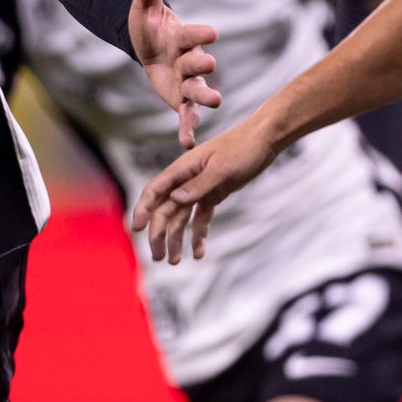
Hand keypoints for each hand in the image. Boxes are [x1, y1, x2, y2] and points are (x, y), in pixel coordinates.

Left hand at [126, 0, 218, 146]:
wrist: (148, 44)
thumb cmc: (149, 24)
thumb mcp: (143, 4)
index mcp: (183, 37)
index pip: (193, 35)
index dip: (200, 34)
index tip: (211, 34)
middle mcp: (190, 59)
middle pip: (199, 63)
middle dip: (203, 64)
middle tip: (209, 66)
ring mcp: (187, 81)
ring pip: (199, 89)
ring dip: (205, 95)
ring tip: (214, 101)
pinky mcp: (180, 100)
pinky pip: (186, 115)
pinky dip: (188, 128)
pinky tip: (186, 143)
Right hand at [130, 118, 276, 263]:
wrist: (264, 140)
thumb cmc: (242, 148)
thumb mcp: (223, 168)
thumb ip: (199, 185)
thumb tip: (175, 199)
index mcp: (184, 168)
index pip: (156, 189)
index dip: (144, 208)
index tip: (137, 228)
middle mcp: (187, 179)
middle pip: (166, 209)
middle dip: (159, 233)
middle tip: (159, 257)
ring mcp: (199, 188)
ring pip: (181, 217)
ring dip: (175, 239)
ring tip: (174, 261)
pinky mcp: (213, 195)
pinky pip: (201, 218)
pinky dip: (198, 235)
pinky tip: (199, 253)